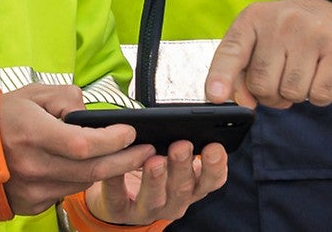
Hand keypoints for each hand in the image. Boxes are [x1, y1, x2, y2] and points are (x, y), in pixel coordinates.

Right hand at [0, 84, 154, 215]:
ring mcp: (32, 188)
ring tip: (125, 156)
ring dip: (107, 171)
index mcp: (33, 134)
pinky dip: (81, 180)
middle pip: (92, 171)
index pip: (84, 144)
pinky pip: (66, 192)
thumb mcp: (34, 94)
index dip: (113, 139)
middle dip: (126, 160)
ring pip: (82, 183)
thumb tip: (91, 113)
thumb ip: (68, 98)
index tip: (130, 131)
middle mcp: (33, 165)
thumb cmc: (1, 117)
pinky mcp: (32, 203)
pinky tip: (89, 167)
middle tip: (147, 150)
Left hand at [87, 139, 230, 223]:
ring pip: (154, 199)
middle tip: (181, 145)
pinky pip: (117, 200)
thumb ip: (184, 144)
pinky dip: (116, 183)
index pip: (211, 181)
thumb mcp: (175, 159)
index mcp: (192, 187)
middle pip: (183, 189)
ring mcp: (148, 210)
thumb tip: (187, 118)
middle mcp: (174, 202)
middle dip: (182, 166)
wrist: (121, 199)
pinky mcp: (121, 212)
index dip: (215, 166)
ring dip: (155, 179)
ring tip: (153, 160)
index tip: (214, 147)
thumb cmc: (152, 170)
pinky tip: (115, 169)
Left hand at [204, 0, 331, 107]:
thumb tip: (245, 102)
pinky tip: (322, 75)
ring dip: (297, 94)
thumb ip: (241, 73)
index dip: (221, 77)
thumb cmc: (293, 34)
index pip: (231, 51)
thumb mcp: (259, 42)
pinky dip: (320, 95)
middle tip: (283, 78)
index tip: (215, 95)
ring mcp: (313, 33)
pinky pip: (320, 95)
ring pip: (292, 93)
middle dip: (271, 94)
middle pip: (262, 84)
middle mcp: (282, 21)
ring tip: (304, 73)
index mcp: (254, 18)